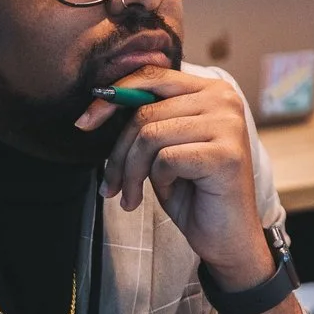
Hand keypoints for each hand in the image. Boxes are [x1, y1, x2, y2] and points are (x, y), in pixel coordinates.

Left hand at [77, 67, 273, 285]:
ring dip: (131, 171)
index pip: (151, 76)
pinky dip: (158, 180)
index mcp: (210, 89)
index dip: (112, 96)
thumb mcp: (164, 147)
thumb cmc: (193, 191)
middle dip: (119, 152)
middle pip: (145, 111)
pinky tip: (170, 193)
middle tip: (110, 185)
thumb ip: (148, 118)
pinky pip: (166, 159)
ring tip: (131, 195)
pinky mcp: (226, 154)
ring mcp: (228, 124)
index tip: (85, 122)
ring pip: (150, 135)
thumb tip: (101, 101)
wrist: (227, 237)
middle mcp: (224, 99)